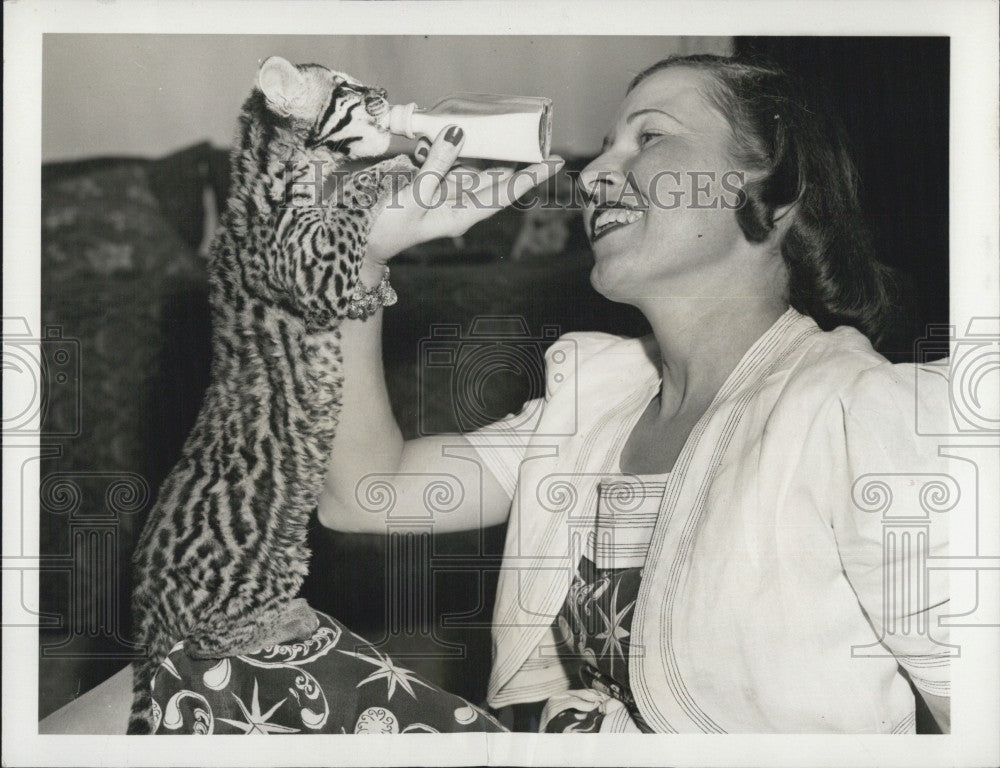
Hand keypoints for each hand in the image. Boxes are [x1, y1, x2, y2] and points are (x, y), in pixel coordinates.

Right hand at [363, 125, 563, 282]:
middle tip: (538, 136)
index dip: (530, 176)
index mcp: (463, 215)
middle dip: (517, 158)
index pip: (505, 192)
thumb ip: (435, 166)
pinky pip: (451, 162)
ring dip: (486, 149)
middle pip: (497, 177)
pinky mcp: (432, 184)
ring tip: (507, 129)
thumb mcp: (412, 198)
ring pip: (475, 167)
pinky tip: (458, 134)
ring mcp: (446, 193)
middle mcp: (461, 203)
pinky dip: (456, 148)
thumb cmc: (387, 228)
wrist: (361, 241)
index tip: (554, 162)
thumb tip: (457, 134)